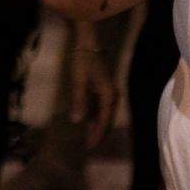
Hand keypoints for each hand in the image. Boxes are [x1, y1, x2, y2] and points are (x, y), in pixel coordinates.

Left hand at [66, 21, 117, 146]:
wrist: (88, 42)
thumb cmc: (83, 60)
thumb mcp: (78, 80)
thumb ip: (79, 101)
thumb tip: (77, 121)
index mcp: (108, 95)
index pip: (104, 121)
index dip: (97, 135)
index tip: (89, 147)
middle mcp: (112, 95)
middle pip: (107, 120)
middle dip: (98, 133)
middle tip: (88, 146)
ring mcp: (109, 91)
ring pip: (105, 114)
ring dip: (97, 125)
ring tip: (87, 137)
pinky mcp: (104, 88)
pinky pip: (101, 107)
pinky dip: (95, 116)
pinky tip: (87, 121)